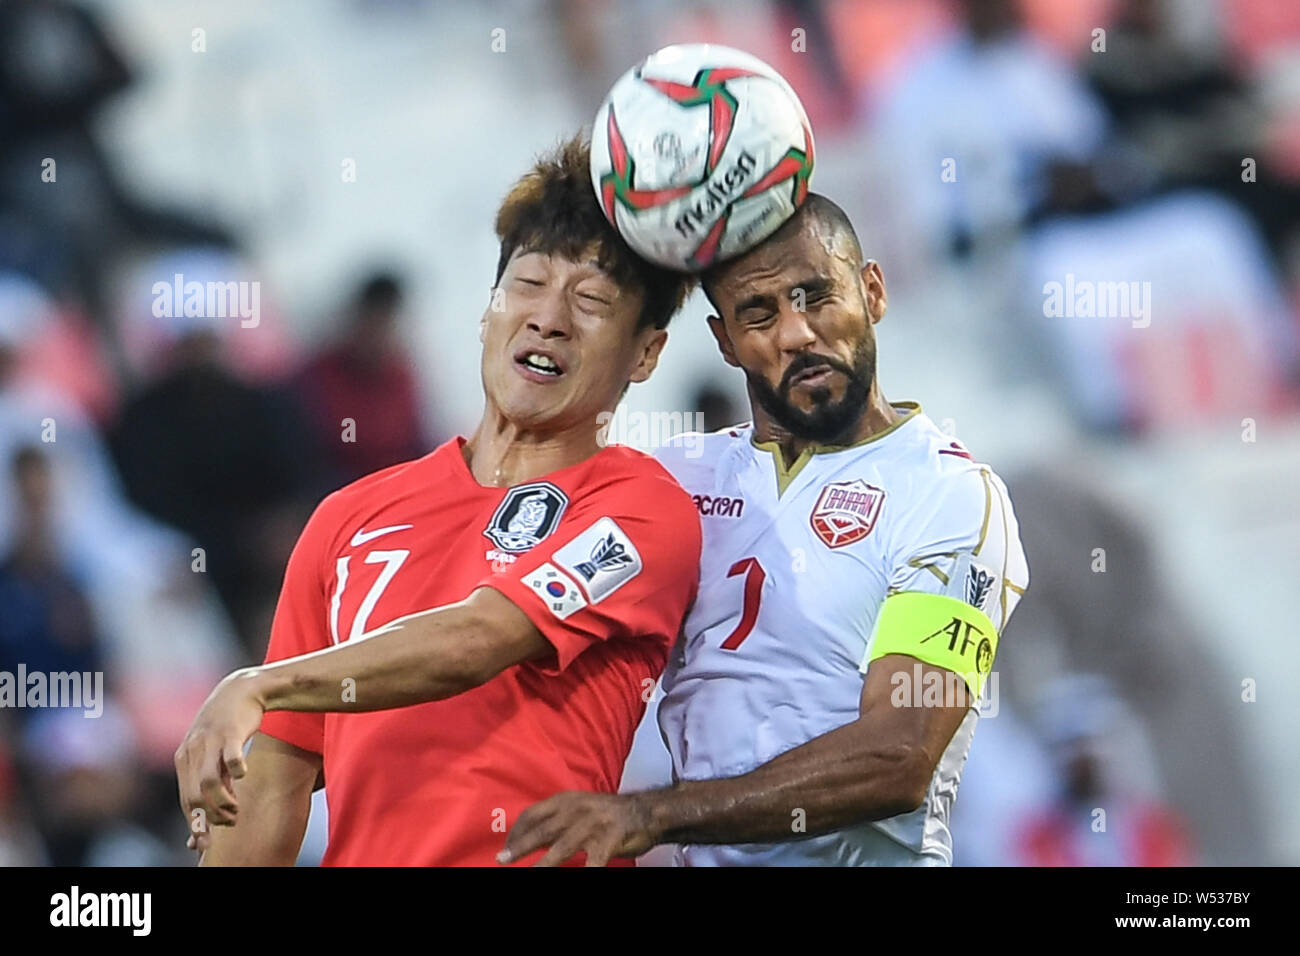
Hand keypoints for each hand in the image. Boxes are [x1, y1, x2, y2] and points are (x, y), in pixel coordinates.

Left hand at [174, 669, 267, 852]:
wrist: (241, 690)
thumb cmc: (225, 727)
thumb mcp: (207, 755)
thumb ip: (202, 786)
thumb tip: (194, 833)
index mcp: (184, 758)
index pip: (185, 801)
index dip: (198, 824)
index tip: (209, 841)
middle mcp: (193, 750)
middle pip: (195, 796)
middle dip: (212, 817)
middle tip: (229, 822)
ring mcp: (211, 741)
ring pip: (210, 783)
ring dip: (224, 802)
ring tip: (237, 808)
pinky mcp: (231, 732)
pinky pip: (231, 758)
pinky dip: (236, 772)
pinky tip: (244, 775)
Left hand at [498, 791, 658, 866]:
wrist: (645, 810)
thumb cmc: (607, 813)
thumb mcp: (578, 808)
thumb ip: (555, 821)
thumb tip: (528, 840)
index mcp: (566, 800)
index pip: (532, 814)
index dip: (516, 831)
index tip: (506, 847)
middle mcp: (576, 810)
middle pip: (541, 830)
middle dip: (520, 847)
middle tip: (503, 860)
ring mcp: (593, 824)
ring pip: (562, 848)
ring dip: (544, 864)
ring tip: (532, 874)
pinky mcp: (610, 839)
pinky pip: (594, 863)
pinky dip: (587, 871)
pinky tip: (584, 875)